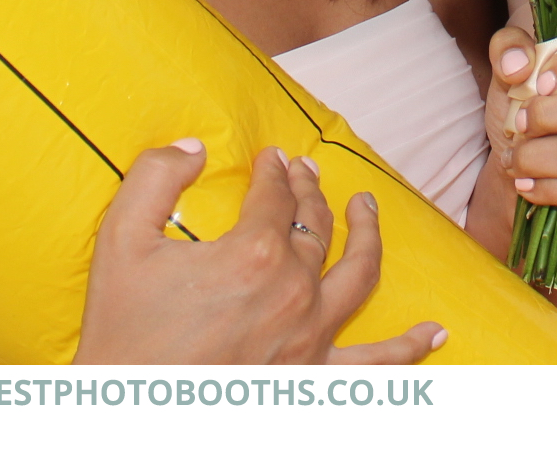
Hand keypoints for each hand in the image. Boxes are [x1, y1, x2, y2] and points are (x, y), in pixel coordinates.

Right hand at [73, 141, 447, 364]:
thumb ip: (156, 176)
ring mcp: (310, 340)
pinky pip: (377, 365)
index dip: (275, 169)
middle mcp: (294, 293)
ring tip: (368, 207)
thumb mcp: (120, 241)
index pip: (276, 194)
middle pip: (315, 225)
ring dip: (369, 234)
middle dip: (311, 190)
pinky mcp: (313, 380)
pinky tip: (435, 333)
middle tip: (305, 171)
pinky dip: (411, 349)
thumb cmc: (122, 333)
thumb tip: (193, 145)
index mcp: (253, 253)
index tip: (272, 156)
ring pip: (359, 275)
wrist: (128, 412)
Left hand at [487, 24, 556, 250]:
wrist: (525, 184)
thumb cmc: (532, 125)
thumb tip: (518, 64)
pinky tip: (529, 187)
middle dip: (548, 116)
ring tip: (515, 161)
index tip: (539, 83)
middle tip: (520, 124)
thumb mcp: (511, 78)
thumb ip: (508, 49)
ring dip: (539, 158)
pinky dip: (551, 190)